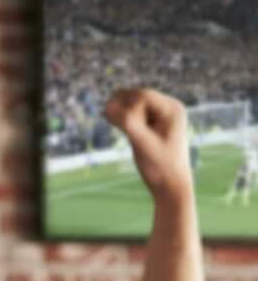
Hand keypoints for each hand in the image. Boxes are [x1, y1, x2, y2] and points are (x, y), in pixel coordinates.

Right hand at [105, 88, 191, 205]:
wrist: (170, 185)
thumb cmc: (160, 166)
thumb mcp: (142, 144)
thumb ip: (127, 123)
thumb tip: (108, 105)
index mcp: (173, 109)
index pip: (142, 95)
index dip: (125, 106)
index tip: (115, 123)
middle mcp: (168, 107)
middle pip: (136, 96)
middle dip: (122, 108)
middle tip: (113, 124)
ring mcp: (160, 114)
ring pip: (132, 103)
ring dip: (119, 112)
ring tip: (115, 126)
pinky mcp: (151, 123)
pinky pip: (131, 112)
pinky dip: (121, 117)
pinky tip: (115, 125)